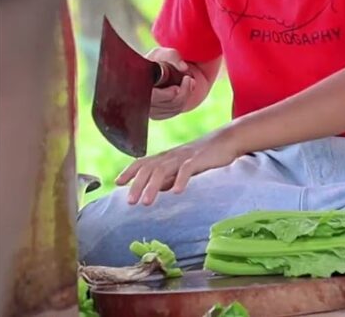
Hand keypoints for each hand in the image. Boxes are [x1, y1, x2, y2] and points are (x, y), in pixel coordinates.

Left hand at [116, 129, 240, 205]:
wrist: (226, 140)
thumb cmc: (204, 156)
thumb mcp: (183, 168)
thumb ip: (170, 177)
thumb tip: (158, 189)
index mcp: (166, 157)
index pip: (143, 162)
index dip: (129, 171)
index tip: (117, 183)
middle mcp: (172, 155)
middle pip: (149, 167)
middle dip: (137, 184)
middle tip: (129, 202)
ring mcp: (184, 156)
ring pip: (163, 169)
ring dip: (153, 186)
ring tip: (146, 203)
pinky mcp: (199, 159)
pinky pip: (187, 169)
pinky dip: (180, 180)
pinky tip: (176, 192)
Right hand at [145, 47, 196, 120]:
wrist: (159, 71)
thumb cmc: (159, 61)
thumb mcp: (165, 54)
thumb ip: (173, 56)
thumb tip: (184, 68)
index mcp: (138, 84)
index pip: (150, 96)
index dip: (164, 95)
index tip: (176, 88)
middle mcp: (140, 100)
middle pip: (164, 105)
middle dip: (181, 94)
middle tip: (189, 79)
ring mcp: (149, 109)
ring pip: (171, 109)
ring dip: (185, 95)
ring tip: (190, 80)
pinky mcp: (157, 114)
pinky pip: (174, 111)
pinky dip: (183, 101)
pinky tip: (184, 89)